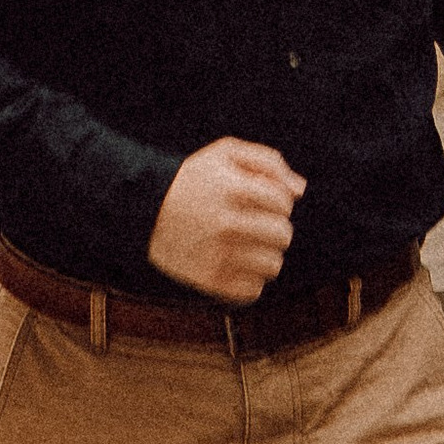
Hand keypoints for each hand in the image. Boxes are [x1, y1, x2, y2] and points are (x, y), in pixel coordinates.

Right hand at [147, 138, 305, 300]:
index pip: (284, 203)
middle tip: (258, 224)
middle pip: (283, 235)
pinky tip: (237, 264)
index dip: (278, 200)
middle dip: (276, 228)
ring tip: (248, 245)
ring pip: (272, 265)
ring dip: (266, 255)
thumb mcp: (226, 153)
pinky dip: (250, 279)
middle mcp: (227, 224)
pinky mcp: (209, 280)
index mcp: (234, 189)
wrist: (143, 208)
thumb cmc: (193, 178)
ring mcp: (217, 255)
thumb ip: (269, 163)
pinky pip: (252, 290)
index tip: (262, 200)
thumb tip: (300, 190)